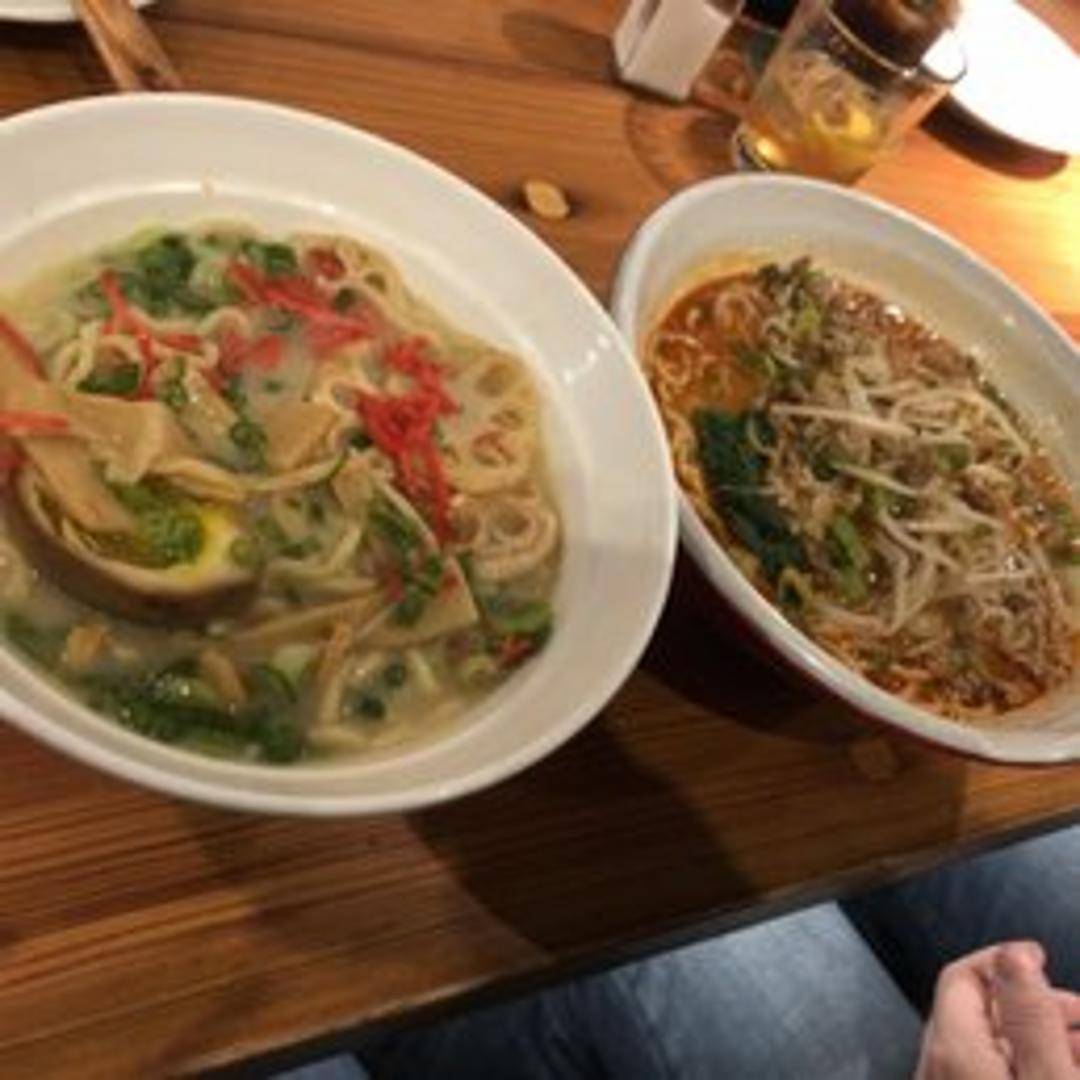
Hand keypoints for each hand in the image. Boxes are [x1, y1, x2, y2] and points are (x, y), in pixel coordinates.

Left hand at [916, 941, 1079, 1079]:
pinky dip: (1018, 1067)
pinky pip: (981, 1074)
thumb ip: (1031, 1015)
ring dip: (1031, 1039)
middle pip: (976, 1014)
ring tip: (1078, 1048)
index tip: (1038, 955)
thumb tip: (1014, 954)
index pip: (960, 977)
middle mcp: (934, 1070)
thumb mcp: (1049, 1078)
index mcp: (950, 1049)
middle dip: (1030, 1005)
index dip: (1003, 959)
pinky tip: (1054, 1073)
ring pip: (986, 1050)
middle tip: (1076, 1011)